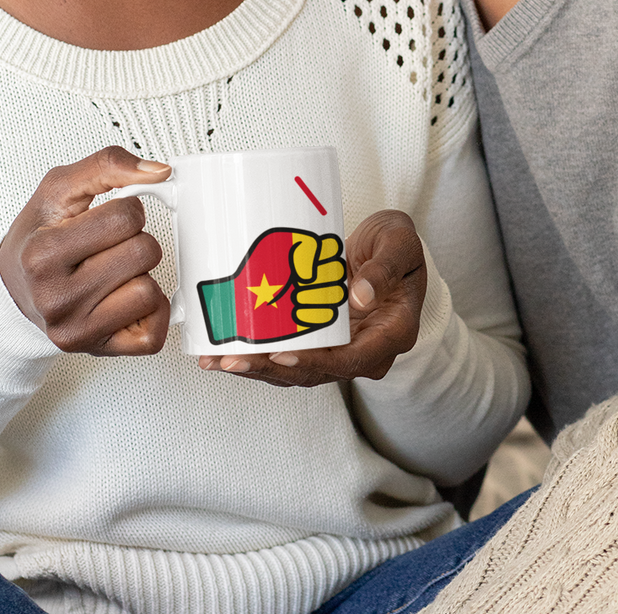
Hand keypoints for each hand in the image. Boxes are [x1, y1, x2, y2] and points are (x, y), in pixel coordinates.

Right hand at [0, 146, 171, 355]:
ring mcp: (76, 330)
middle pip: (143, 253)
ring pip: (150, 291)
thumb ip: (107, 166)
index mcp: (43, 253)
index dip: (126, 209)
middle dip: (135, 240)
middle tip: (108, 245)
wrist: (12, 289)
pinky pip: (154, 334)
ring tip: (113, 271)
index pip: (125, 217)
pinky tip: (126, 297)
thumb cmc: (37, 237)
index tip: (105, 217)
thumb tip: (160, 172)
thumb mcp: (58, 188)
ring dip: (140, 275)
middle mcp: (56, 298)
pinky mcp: (97, 351)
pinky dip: (150, 311)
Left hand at [197, 209, 425, 386]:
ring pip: (297, 370)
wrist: (393, 250)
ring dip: (257, 368)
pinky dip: (259, 355)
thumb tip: (361, 296)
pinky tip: (225, 349)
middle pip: (316, 372)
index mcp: (392, 334)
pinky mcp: (323, 342)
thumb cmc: (400, 245)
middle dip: (270, 369)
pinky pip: (290, 355)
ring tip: (217, 360)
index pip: (352, 360)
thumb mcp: (401, 244)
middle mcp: (366, 350)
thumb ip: (384, 269)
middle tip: (231, 359)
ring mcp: (342, 349)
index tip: (280, 354)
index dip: (315, 361)